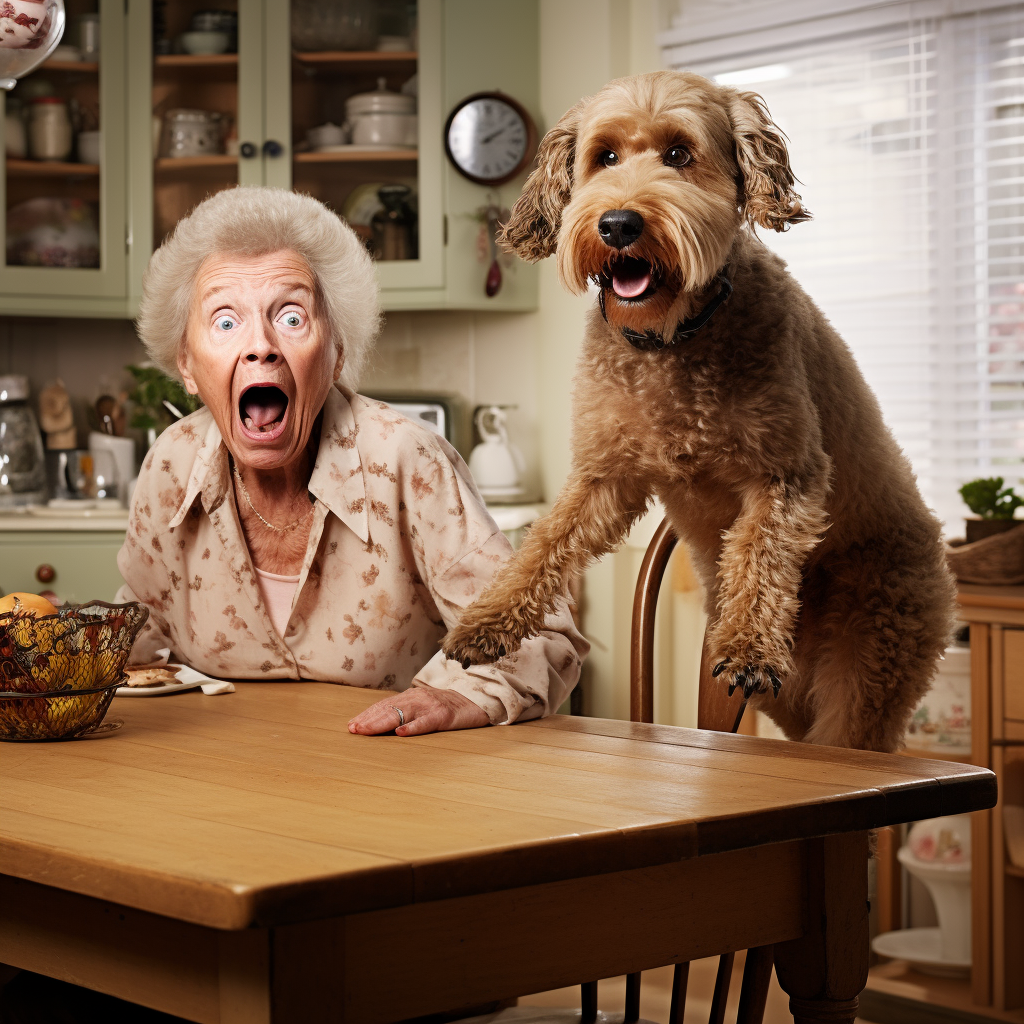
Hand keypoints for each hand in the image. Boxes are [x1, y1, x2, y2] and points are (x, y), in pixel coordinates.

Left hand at [347, 686, 489, 736]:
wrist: (475, 700)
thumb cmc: (446, 707)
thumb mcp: (423, 706)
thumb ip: (405, 711)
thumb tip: (381, 724)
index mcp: (411, 697)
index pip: (384, 705)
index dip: (367, 715)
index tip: (352, 725)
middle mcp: (417, 698)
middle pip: (388, 709)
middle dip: (369, 720)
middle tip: (353, 729)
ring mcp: (430, 706)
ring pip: (402, 714)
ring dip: (382, 723)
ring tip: (366, 730)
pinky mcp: (443, 716)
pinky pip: (426, 723)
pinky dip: (412, 728)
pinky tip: (400, 733)